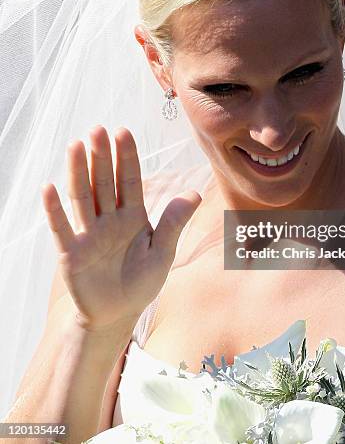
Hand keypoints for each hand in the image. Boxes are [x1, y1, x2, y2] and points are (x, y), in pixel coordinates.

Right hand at [41, 126, 200, 331]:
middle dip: (102, 156)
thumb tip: (195, 192)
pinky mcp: (72, 253)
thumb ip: (173, 223)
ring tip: (76, 145)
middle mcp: (109, 219)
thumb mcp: (162, 252)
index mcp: (133, 216)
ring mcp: (89, 234)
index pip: (130, 181)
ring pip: (83, 197)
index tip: (124, 132)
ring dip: (78, 172)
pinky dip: (55, 210)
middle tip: (98, 130)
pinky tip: (49, 188)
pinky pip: (62, 228)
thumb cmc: (141, 282)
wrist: (117, 314)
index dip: (126, 157)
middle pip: (104, 182)